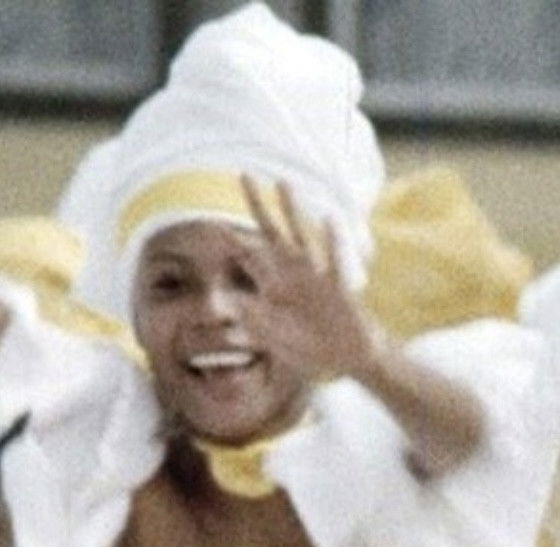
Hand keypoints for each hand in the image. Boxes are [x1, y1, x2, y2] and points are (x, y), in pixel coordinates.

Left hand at [235, 175, 383, 382]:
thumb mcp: (273, 337)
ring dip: (292, 210)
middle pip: (272, 232)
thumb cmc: (308, 348)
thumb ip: (250, 318)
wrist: (346, 358)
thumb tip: (220, 300)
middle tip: (243, 175)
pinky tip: (328, 219)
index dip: (232, 239)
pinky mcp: (336, 288)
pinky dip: (331, 242)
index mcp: (274, 285)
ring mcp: (315, 277)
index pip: (249, 256)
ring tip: (283, 182)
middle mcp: (292, 274)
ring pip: (300, 236)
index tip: (213, 222)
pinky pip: (333, 262)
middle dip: (258, 205)